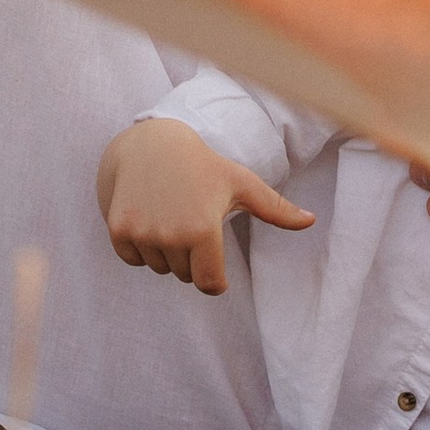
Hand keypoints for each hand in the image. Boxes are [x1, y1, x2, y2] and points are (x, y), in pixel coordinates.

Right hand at [98, 119, 313, 297]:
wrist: (150, 144)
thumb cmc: (203, 165)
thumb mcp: (241, 182)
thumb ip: (275, 208)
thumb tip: (311, 221)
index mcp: (203, 229)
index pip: (209, 285)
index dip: (214, 280)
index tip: (214, 267)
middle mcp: (171, 235)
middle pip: (184, 275)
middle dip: (190, 258)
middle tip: (189, 222)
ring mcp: (142, 232)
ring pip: (158, 268)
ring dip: (165, 252)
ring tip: (169, 215)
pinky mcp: (119, 229)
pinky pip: (132, 259)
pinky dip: (139, 247)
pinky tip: (148, 216)